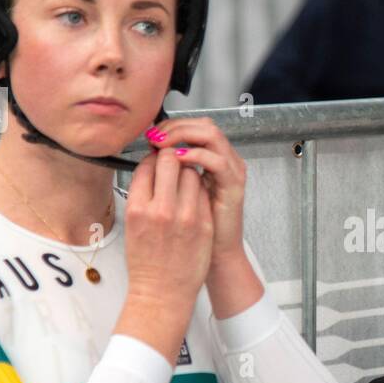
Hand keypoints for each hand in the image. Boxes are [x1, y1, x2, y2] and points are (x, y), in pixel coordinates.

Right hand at [123, 146, 213, 310]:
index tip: (156, 160)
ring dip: (188, 171)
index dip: (152, 158)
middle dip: (172, 157)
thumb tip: (151, 170)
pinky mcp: (204, 223)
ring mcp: (186, 216)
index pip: (147, 165)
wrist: (162, 293)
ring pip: (191, 172)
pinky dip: (199, 189)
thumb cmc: (145, 263)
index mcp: (138, 209)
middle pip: (170, 160)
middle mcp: (161, 210)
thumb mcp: (132, 226)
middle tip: (173, 162)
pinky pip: (204, 192)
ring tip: (184, 182)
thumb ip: (142, 197)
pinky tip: (194, 198)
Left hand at [144, 117, 247, 263]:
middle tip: (154, 136)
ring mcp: (232, 171)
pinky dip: (195, 155)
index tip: (149, 134)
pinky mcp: (234, 186)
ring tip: (162, 144)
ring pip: (210, 134)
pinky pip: (216, 161)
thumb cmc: (195, 231)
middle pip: (204, 125)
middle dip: (175, 126)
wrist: (214, 258)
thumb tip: (151, 154)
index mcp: (214, 161)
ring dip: (183, 135)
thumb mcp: (181, 195)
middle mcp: (226, 161)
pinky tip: (178, 158)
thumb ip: (173, 173)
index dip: (171, 126)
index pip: (195, 127)